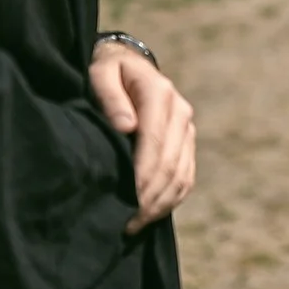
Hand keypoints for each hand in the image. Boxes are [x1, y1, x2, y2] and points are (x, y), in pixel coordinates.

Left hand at [90, 40, 196, 232]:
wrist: (127, 65)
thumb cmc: (106, 71)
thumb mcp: (100, 73)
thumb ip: (109, 96)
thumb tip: (126, 126)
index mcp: (159, 93)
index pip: (154, 142)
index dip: (141, 175)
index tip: (124, 201)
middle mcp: (180, 111)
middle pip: (169, 164)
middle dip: (149, 196)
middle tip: (126, 222)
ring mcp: (187, 128)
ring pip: (181, 175)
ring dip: (161, 203)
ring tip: (135, 224)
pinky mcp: (188, 142)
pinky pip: (186, 177)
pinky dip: (172, 199)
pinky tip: (151, 214)